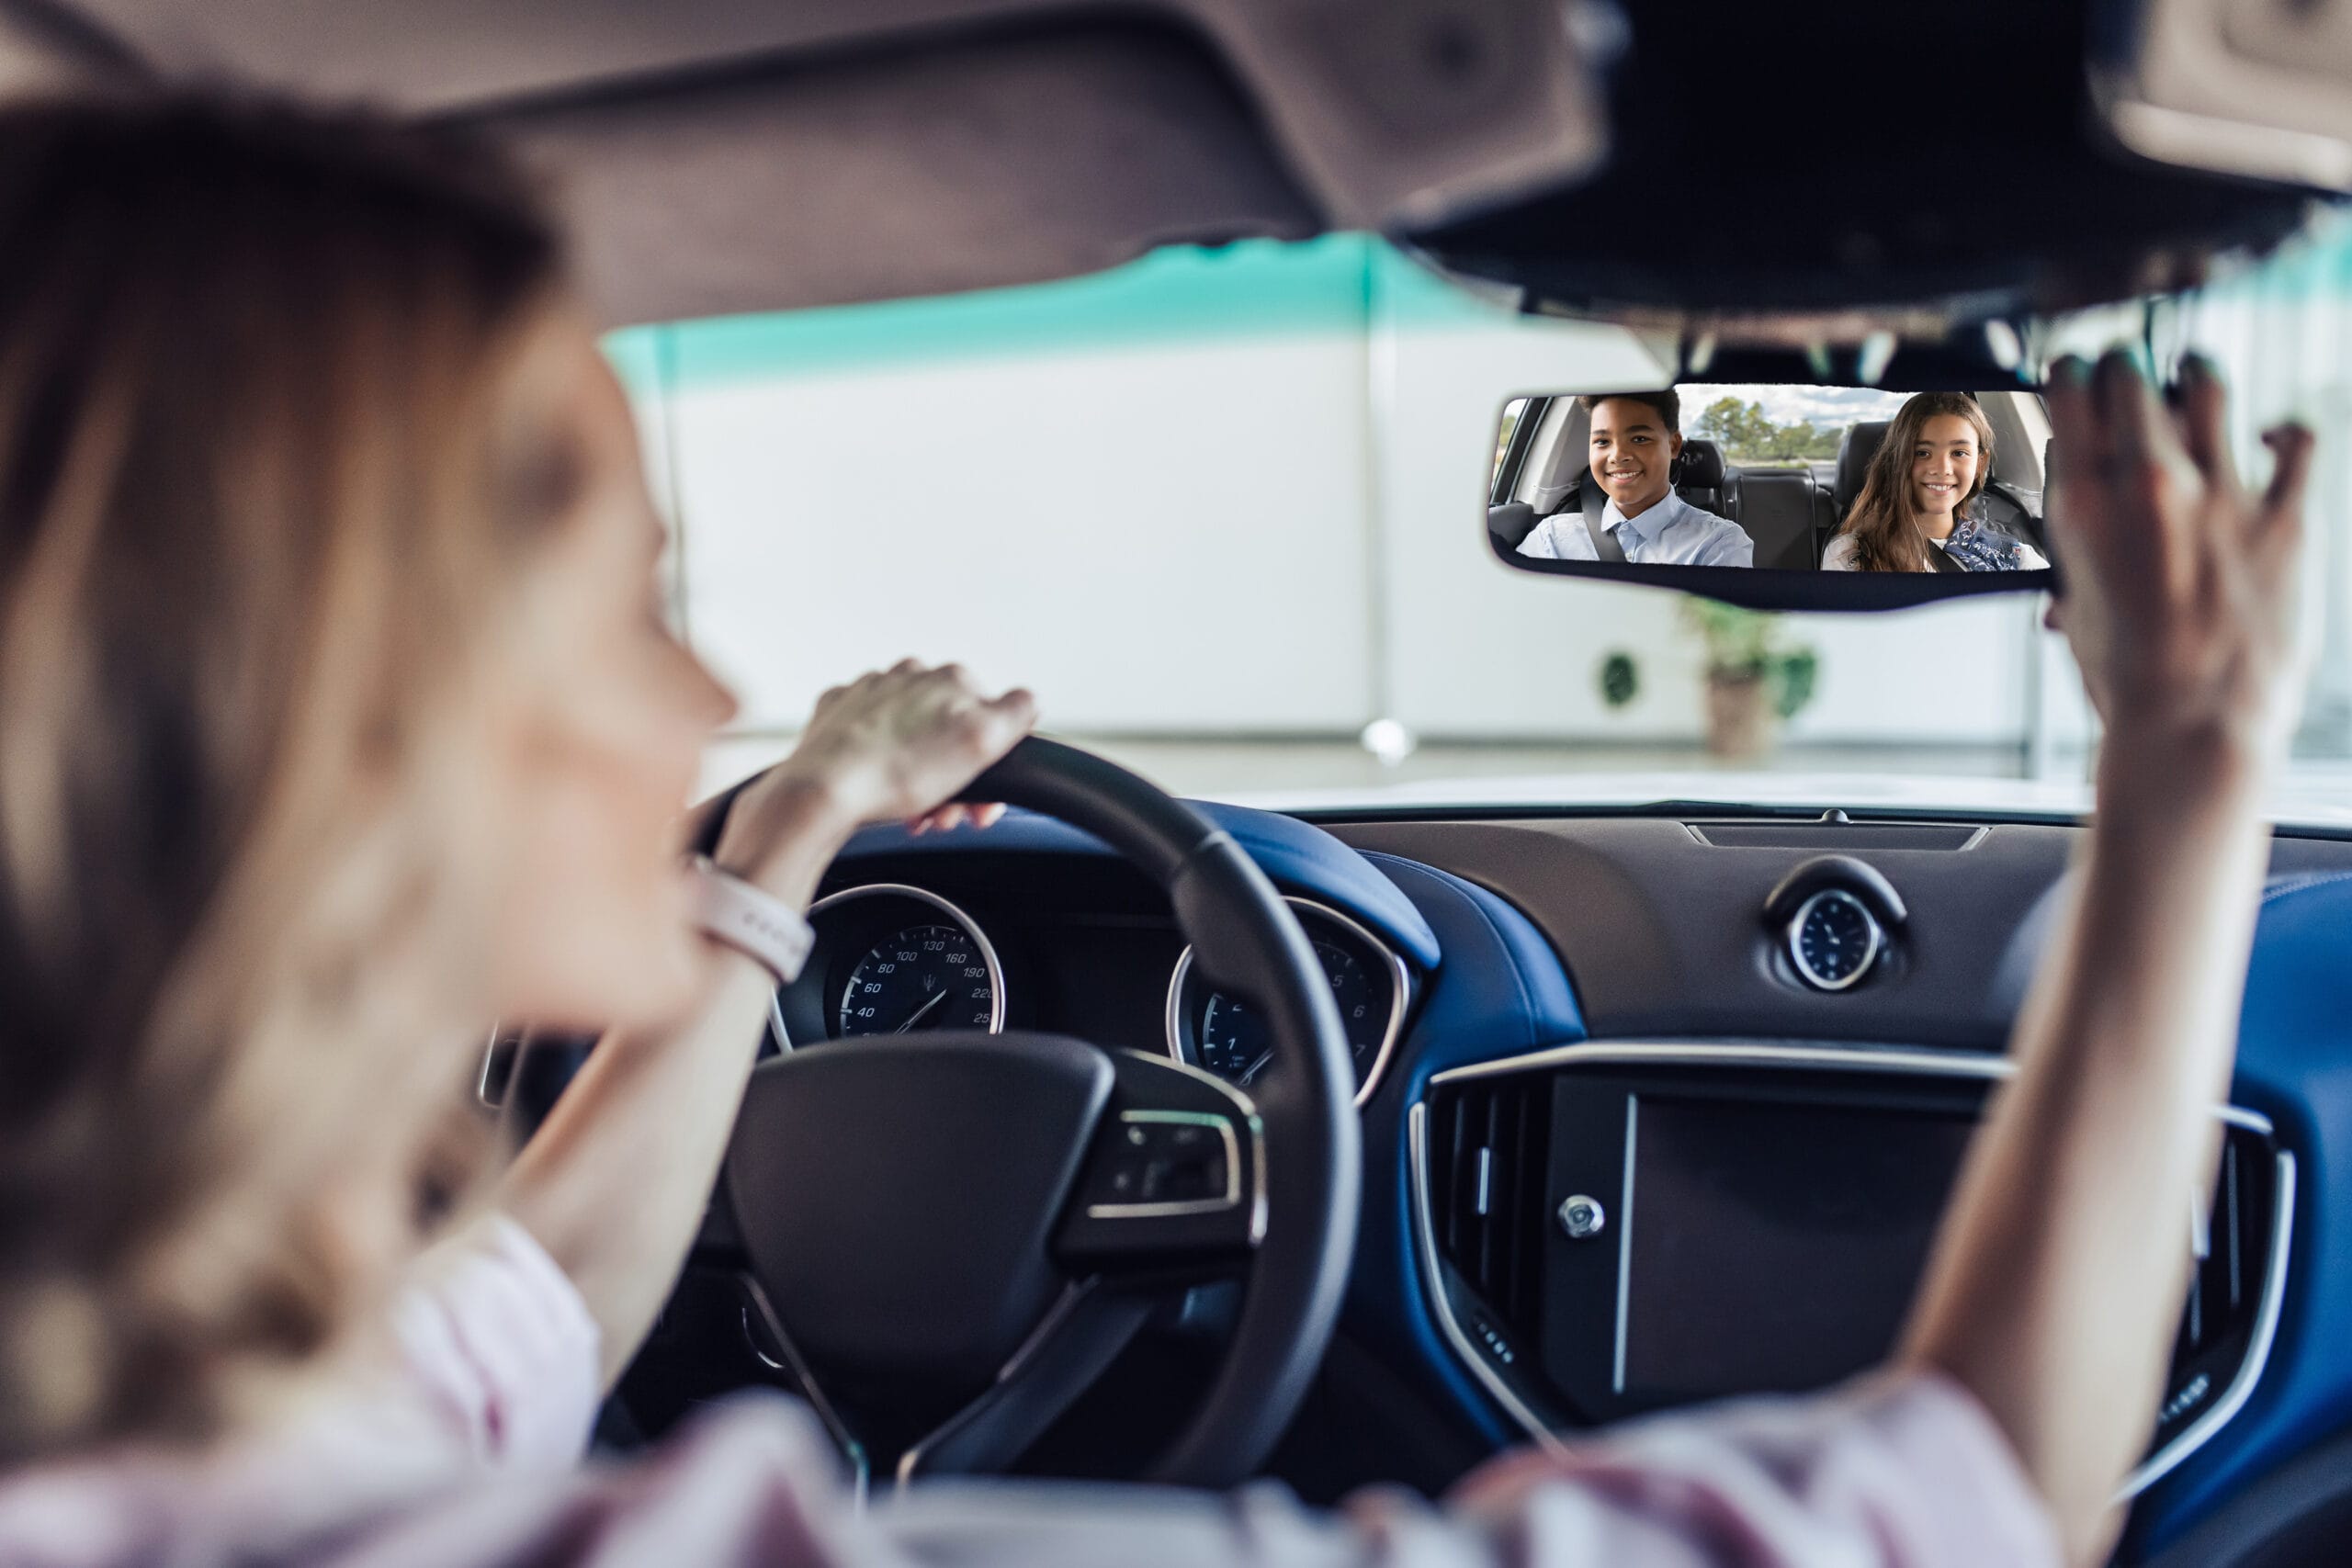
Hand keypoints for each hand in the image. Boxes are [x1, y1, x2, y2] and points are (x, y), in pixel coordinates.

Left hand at [714, 661, 1036, 886]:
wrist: (821, 790)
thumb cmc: (898, 771)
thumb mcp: (981, 741)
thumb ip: (1018, 712)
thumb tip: (1028, 699)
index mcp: (949, 678)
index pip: (991, 718)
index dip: (991, 763)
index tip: (980, 800)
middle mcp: (909, 675)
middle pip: (949, 731)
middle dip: (956, 776)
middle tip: (948, 814)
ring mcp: (868, 692)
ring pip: (910, 737)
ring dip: (921, 777)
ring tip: (915, 812)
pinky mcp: (836, 712)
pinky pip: (869, 739)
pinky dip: (879, 765)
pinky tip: (879, 789)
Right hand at [2043, 351, 2313, 758]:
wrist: (2194, 726)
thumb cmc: (2130, 681)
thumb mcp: (2076, 603)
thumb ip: (2078, 550)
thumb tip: (2082, 523)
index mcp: (2085, 507)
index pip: (2070, 392)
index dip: (2071, 372)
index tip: (2075, 376)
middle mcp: (2151, 486)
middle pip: (2132, 374)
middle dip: (2127, 367)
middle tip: (2127, 374)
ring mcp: (2223, 496)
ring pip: (2209, 384)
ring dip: (2197, 373)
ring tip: (2194, 376)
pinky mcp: (2285, 519)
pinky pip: (2297, 443)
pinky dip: (2285, 431)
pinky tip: (2272, 436)